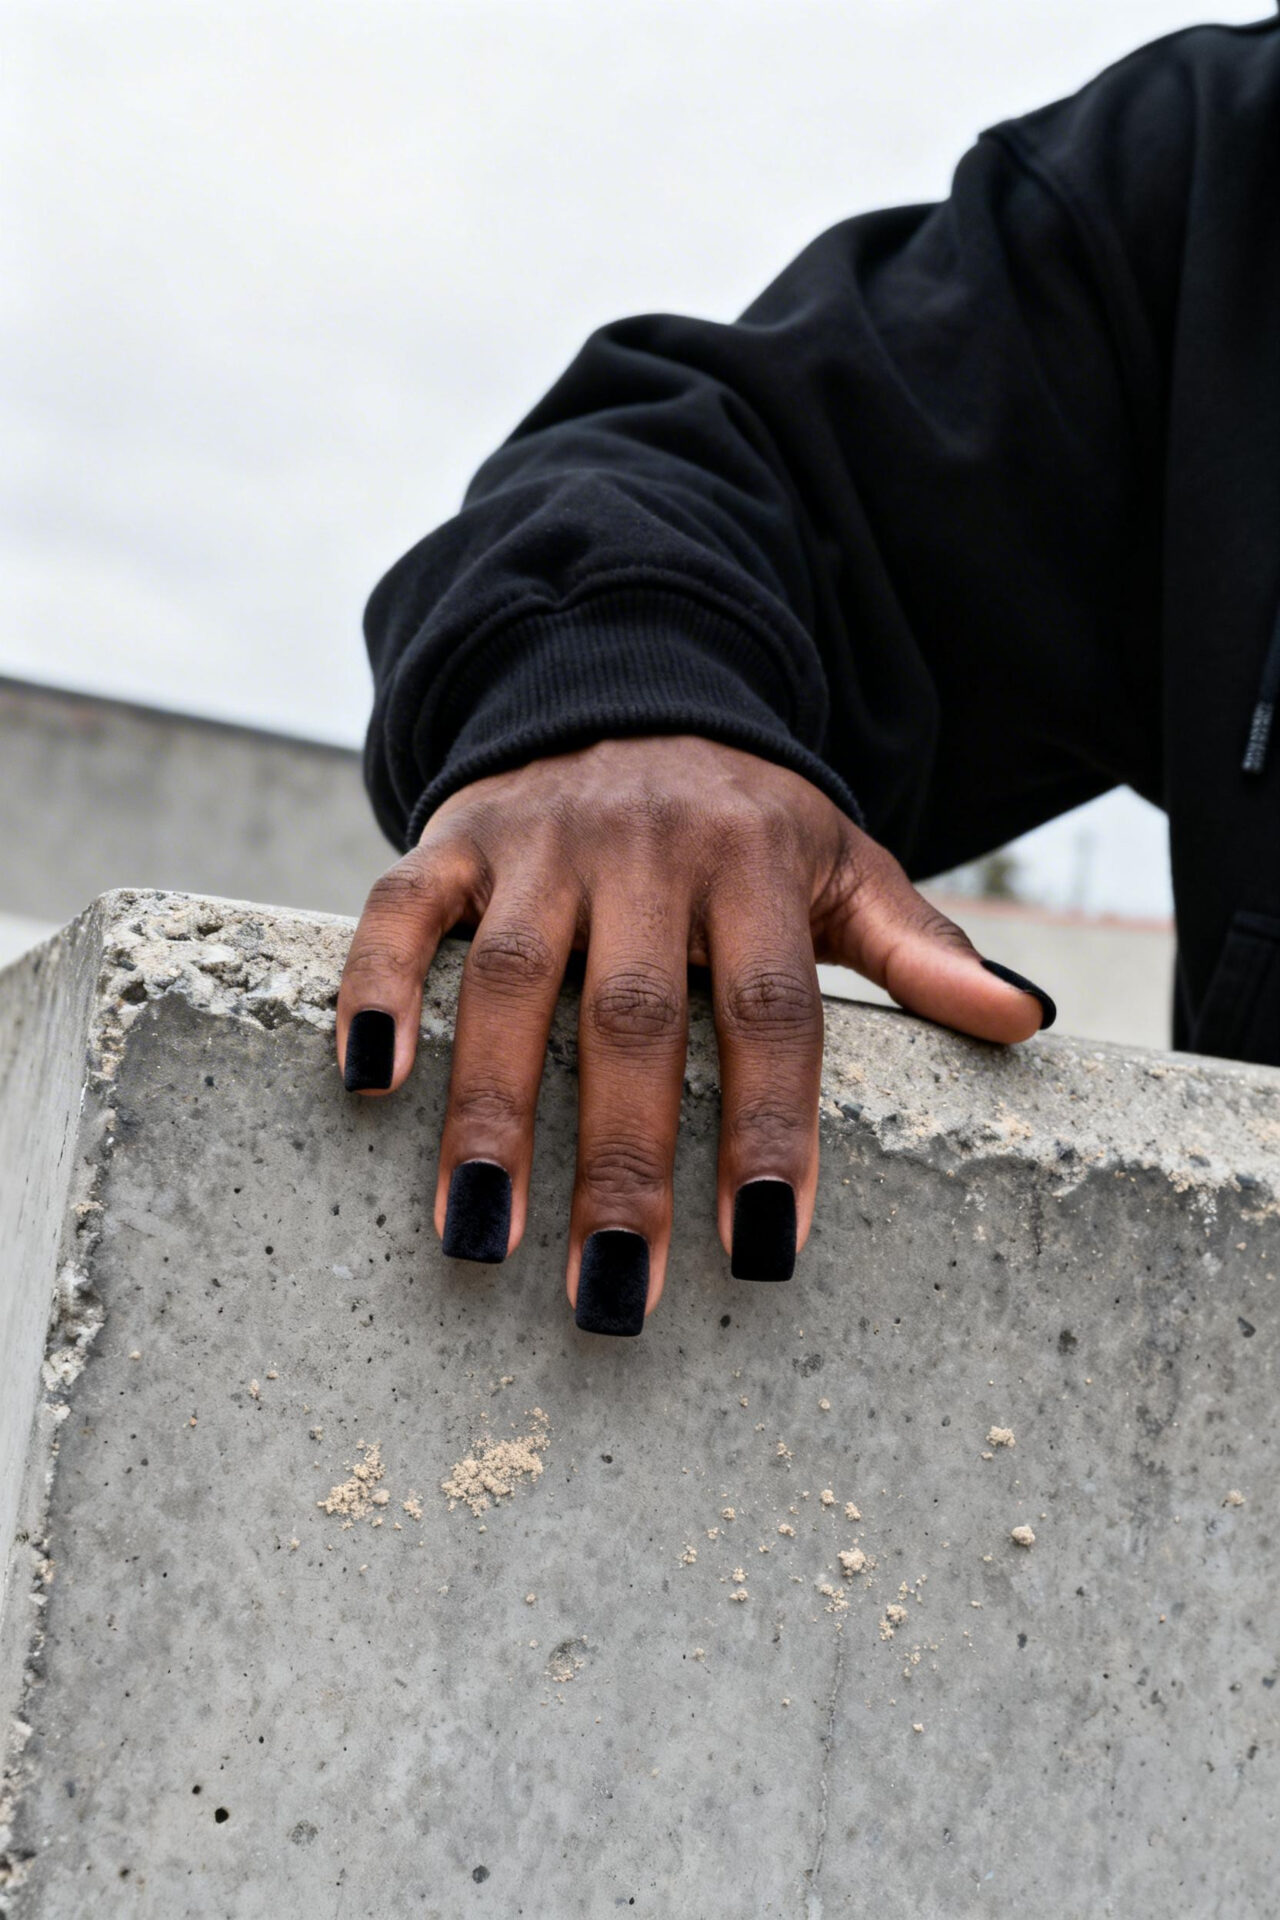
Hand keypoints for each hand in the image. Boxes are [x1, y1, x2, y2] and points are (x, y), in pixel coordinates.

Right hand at [337, 736, 1052, 1333]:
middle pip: (637, 1014)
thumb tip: (1024, 1023)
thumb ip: (919, 947)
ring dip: (489, 1109)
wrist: (629, 684)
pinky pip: (402, 907)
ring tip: (480, 1235)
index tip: (762, 1253)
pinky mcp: (457, 836)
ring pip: (511, 976)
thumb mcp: (841, 864)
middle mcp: (649, 846)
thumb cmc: (744, 818)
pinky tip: (368, 1083)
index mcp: (757, 862)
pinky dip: (377, 986)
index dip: (772, 1130)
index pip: (775, 1009)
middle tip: (614, 1294)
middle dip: (623, 1159)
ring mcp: (543, 839)